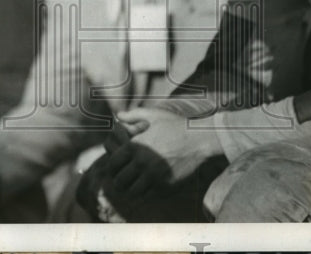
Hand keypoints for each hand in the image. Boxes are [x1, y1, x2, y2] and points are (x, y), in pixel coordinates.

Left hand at [105, 108, 220, 197]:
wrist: (199, 139)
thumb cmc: (176, 125)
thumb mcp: (154, 115)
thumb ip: (133, 114)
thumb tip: (118, 116)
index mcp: (135, 146)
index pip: (112, 165)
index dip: (112, 168)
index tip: (116, 169)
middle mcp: (142, 163)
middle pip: (119, 182)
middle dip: (118, 182)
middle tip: (122, 181)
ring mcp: (153, 176)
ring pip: (132, 193)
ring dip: (131, 191)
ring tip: (133, 187)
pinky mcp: (165, 186)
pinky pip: (148, 196)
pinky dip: (145, 194)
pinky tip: (148, 188)